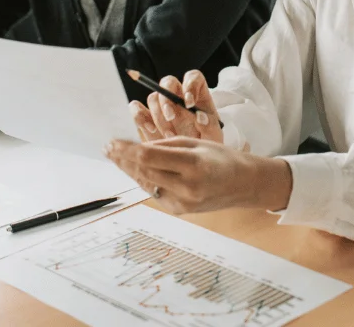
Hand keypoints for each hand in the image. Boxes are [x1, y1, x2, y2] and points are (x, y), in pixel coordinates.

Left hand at [104, 137, 291, 214]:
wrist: (245, 185)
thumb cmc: (224, 159)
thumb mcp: (197, 144)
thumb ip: (166, 145)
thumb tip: (138, 147)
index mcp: (193, 165)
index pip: (149, 157)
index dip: (126, 150)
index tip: (112, 142)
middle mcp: (186, 188)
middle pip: (143, 172)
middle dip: (122, 159)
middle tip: (107, 149)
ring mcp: (182, 203)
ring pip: (146, 184)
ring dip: (128, 170)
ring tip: (114, 158)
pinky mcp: (179, 211)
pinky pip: (155, 193)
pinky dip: (143, 180)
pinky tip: (134, 170)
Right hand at [129, 70, 222, 143]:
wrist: (189, 165)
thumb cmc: (204, 147)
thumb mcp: (213, 138)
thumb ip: (210, 126)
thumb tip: (200, 116)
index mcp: (197, 95)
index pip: (192, 77)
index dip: (189, 84)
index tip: (190, 103)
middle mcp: (177, 96)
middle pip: (168, 82)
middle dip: (167, 99)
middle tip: (172, 117)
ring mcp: (160, 106)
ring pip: (153, 97)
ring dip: (158, 115)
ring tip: (169, 135)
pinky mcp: (145, 118)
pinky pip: (136, 107)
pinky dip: (139, 116)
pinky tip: (150, 130)